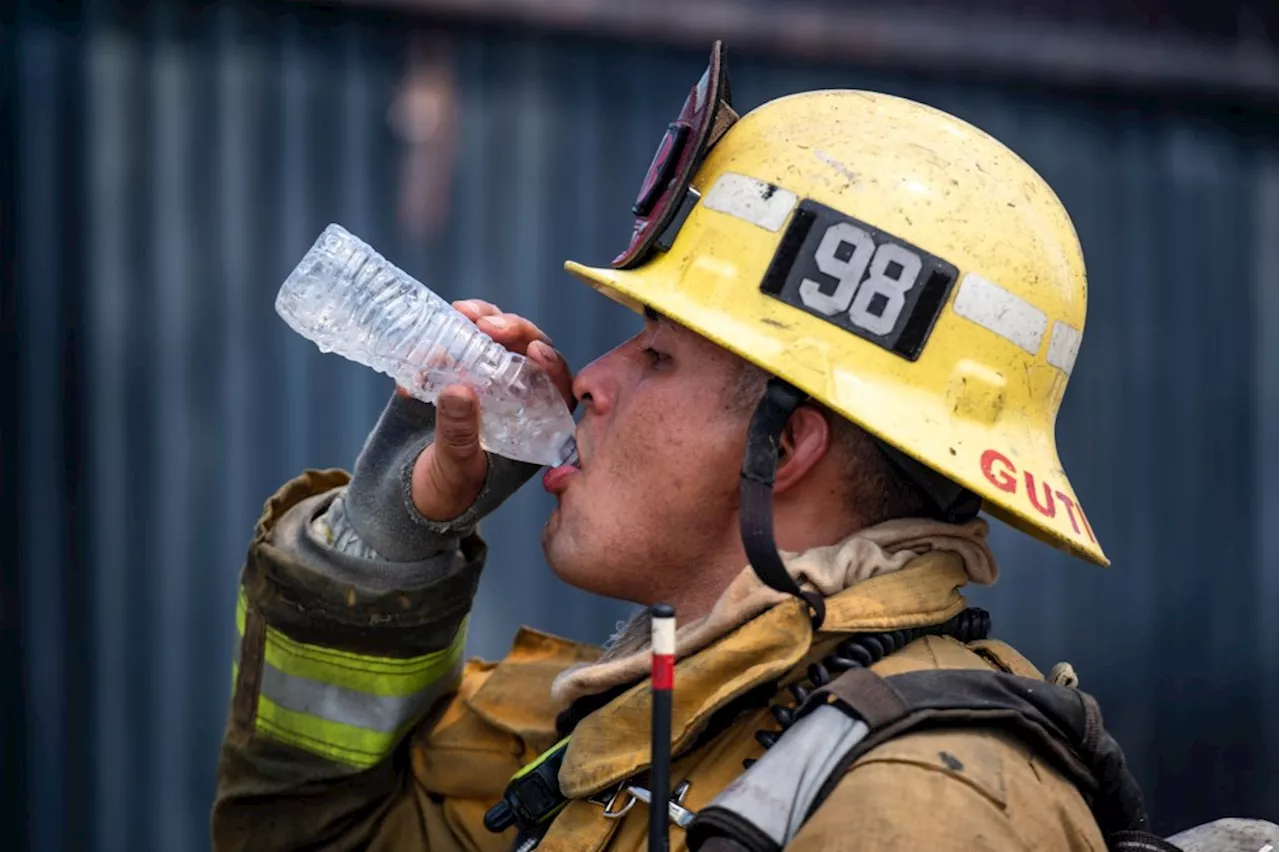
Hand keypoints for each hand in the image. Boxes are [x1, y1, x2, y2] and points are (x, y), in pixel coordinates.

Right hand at [403, 300, 574, 520]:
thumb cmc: (442, 496)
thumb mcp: (453, 469)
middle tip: (486, 323)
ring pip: (495, 342)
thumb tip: (460, 389)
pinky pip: (456, 344)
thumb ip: (459, 433)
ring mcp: (481, 384)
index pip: (556, 389)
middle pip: (528, 355)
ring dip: (482, 322)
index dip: (551, 365)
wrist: (400, 499)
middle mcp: (513, 402)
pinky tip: (433, 330)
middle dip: (513, 332)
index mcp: (532, 430)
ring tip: (461, 312)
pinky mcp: (449, 375)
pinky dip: (446, 333)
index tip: (534, 350)